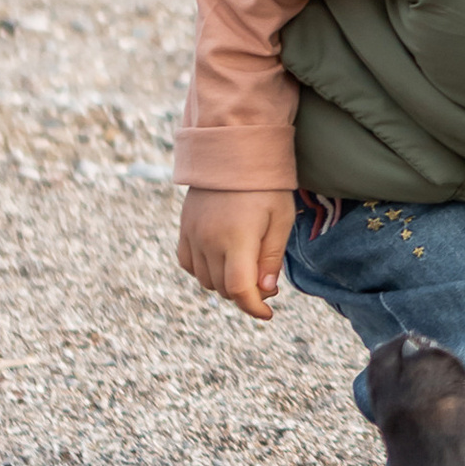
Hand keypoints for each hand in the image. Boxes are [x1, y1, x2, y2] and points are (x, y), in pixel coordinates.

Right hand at [176, 186, 293, 321]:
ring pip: (205, 280)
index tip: (267, 314)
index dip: (254, 308)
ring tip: (246, 267)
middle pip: (223, 289)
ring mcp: (193, 236)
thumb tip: (265, 290)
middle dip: (245, 294)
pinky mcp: (184, 229)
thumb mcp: (280, 220)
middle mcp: (209, 241)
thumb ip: (271, 257)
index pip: (240, 290)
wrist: (232, 152)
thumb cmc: (264, 186)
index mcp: (237, 239)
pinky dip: (204, 271)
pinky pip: (189, 264)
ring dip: (225, 283)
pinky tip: (222, 261)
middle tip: (265, 283)